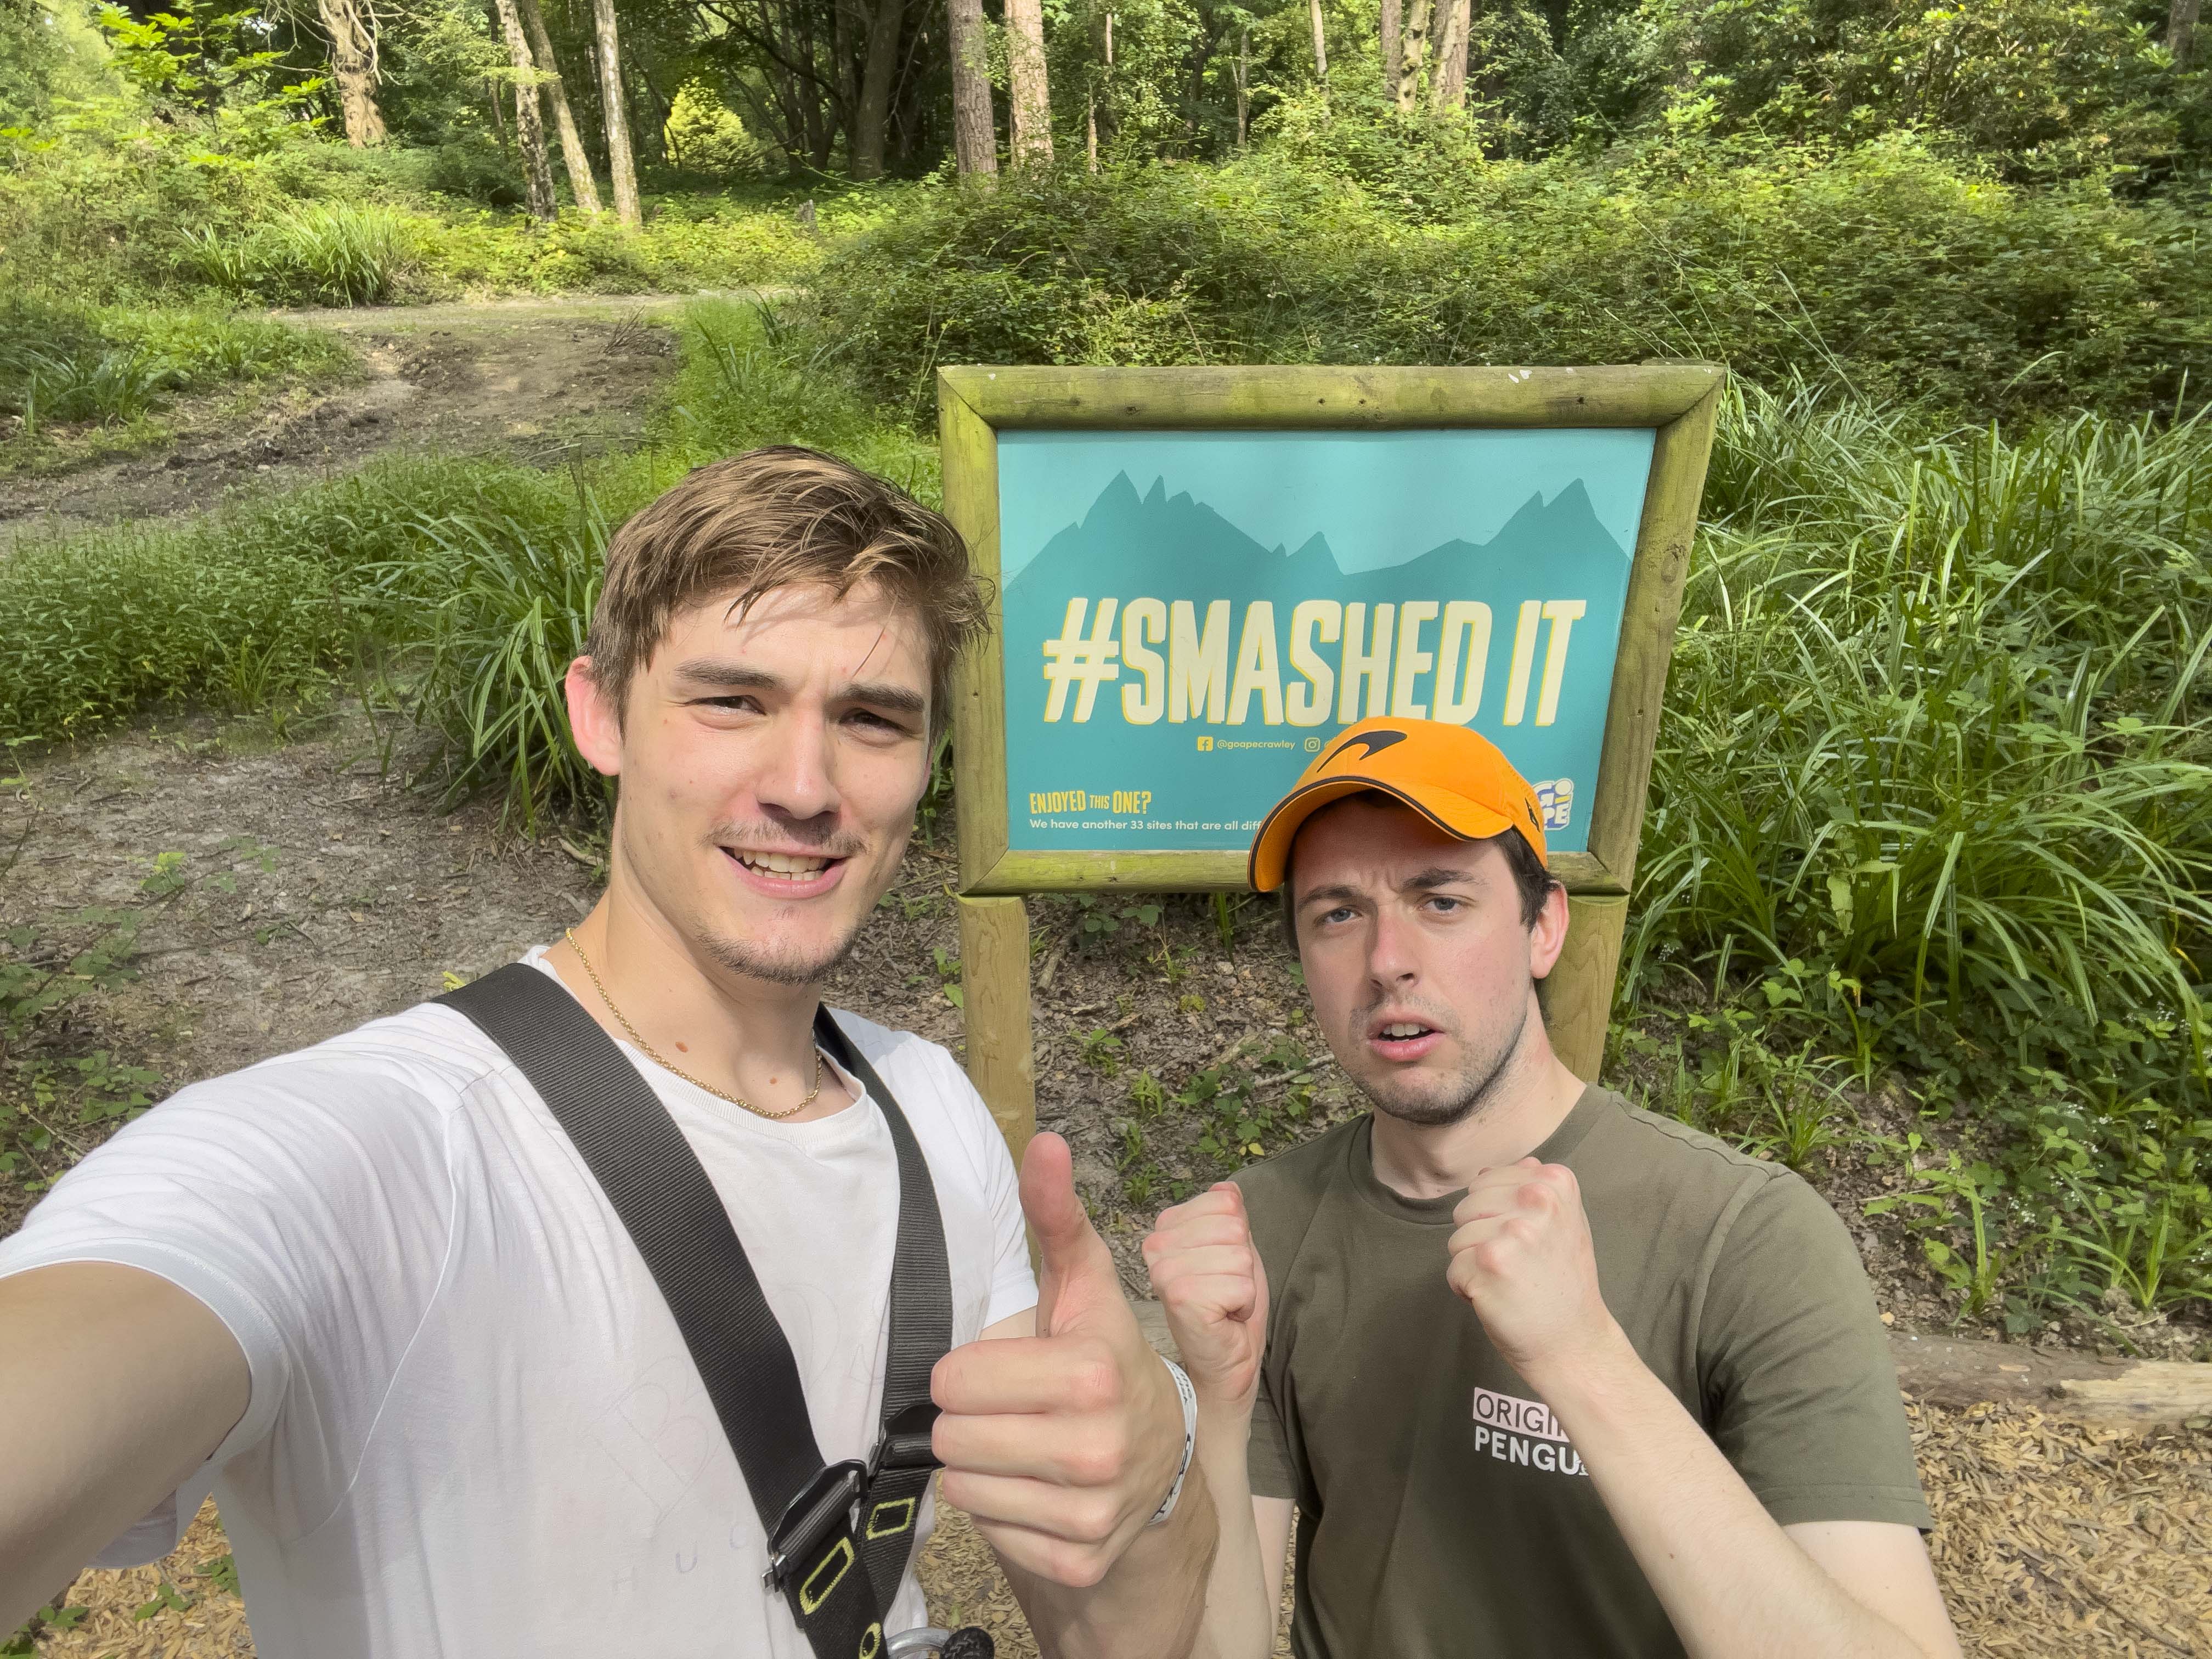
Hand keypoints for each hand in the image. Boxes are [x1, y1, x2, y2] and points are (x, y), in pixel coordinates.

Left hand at [932, 1134, 1184, 1587]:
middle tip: (1011, 1410)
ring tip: (1024, 1447)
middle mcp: (1095, 1446)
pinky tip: (1038, 1489)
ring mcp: (1088, 1511)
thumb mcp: (1084, 1287)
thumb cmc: (1105, 1360)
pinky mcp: (1075, 1557)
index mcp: (1092, 1371)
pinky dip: (1002, 1513)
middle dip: (970, 1419)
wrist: (1162, 1462)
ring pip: (962, 1487)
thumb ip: (1057, 1219)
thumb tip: (1044, 1143)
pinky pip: (988, 1532)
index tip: (1009, 1369)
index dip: (971, 1371)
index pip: (954, 1379)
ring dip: (981, 1467)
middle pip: (951, 1436)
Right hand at [1142, 1182, 1267, 1414]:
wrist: (1226, 1362)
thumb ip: (1230, 1215)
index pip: (1225, 1200)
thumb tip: (1227, 1187)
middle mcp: (1156, 1245)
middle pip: (1234, 1227)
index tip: (1222, 1268)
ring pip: (1239, 1256)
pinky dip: (1243, 1304)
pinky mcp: (1180, 1297)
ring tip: (1224, 1304)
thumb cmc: (1229, 1308)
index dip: (1238, 1237)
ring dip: (1243, 1285)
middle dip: (1242, 1262)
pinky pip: (1240, 1285)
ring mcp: (1165, 1272)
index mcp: (1166, 1228)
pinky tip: (1223, 1318)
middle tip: (1225, 1290)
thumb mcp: (1235, 1249)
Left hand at [1445, 1158, 1621, 1382]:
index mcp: (1555, 1182)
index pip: (1486, 1181)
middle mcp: (1536, 1199)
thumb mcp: (1562, 1223)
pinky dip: (1468, 1289)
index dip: (1496, 1216)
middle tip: (1518, 1266)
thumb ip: (1529, 1190)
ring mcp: (1513, 1230)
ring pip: (1457, 1238)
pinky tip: (1500, 1299)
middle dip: (1480, 1237)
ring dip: (1474, 1265)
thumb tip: (1487, 1169)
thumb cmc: (1563, 1284)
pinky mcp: (1489, 1263)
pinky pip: (1453, 1268)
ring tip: (1510, 1282)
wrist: (1574, 1343)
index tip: (1527, 1242)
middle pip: (1467, 1206)